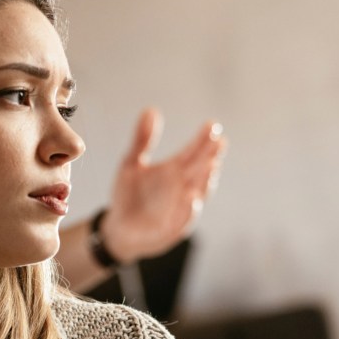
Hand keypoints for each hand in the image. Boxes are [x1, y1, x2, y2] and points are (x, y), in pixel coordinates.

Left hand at [102, 107, 226, 260]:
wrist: (119, 228)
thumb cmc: (129, 195)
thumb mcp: (130, 164)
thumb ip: (142, 140)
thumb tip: (151, 110)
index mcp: (175, 170)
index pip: (193, 151)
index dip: (204, 139)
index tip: (213, 125)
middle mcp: (183, 187)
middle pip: (200, 169)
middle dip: (210, 156)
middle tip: (218, 141)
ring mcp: (181, 209)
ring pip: (198, 194)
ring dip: (205, 182)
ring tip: (210, 166)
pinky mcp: (172, 229)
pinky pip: (183, 220)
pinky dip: (189, 211)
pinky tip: (191, 199)